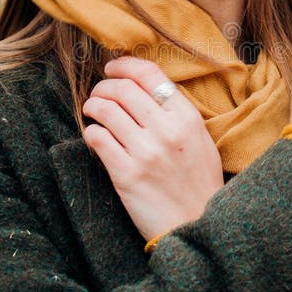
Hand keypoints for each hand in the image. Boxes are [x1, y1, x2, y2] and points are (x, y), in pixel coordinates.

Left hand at [82, 57, 223, 240]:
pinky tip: (95, 136)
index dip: (124, 65)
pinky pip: (97, 138)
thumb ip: (177, 113)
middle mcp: (166, 131)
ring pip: (105, 110)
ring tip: (92, 110)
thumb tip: (144, 87)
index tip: (113, 68)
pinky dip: (91, 131)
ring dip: (93, 105)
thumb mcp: (200, 140)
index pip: (149, 75)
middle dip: (103, 86)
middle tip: (99, 92)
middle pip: (123, 89)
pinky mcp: (126, 174)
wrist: (197, 225)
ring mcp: (145, 152)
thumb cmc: (199, 182)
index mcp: (187, 118)